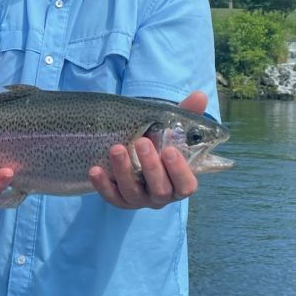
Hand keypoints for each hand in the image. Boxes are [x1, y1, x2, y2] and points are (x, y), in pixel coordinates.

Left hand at [89, 90, 207, 209]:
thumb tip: (199, 96)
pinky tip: (95, 169)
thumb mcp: (172, 128)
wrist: (135, 153)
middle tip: (141, 142)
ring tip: (116, 148)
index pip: (186, 185)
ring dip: (124, 171)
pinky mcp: (119, 199)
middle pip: (160, 189)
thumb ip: (186, 115)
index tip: (169, 150)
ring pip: (133, 193)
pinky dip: (102, 185)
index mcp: (178, 181)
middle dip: (151, 167)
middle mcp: (161, 194)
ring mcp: (139, 199)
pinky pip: (111, 197)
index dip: (179, 170)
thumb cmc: (160, 142)